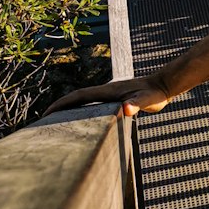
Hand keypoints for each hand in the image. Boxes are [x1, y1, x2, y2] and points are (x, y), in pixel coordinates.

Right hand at [45, 75, 171, 119]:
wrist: (164, 86)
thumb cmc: (155, 94)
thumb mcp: (146, 101)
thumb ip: (136, 104)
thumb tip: (127, 109)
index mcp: (107, 91)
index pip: (79, 96)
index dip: (62, 103)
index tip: (47, 112)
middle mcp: (106, 91)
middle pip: (77, 98)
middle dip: (60, 107)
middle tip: (44, 119)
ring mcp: (110, 95)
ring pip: (84, 101)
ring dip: (70, 109)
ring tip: (57, 122)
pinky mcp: (115, 100)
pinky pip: (94, 105)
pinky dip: (83, 111)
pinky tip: (82, 122)